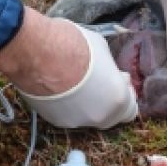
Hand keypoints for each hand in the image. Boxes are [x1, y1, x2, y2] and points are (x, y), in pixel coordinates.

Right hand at [14, 20, 137, 128]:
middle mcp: (99, 117)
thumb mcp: (102, 49)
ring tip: (74, 82)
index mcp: (117, 100)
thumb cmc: (73, 44)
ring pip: (86, 116)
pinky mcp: (53, 120)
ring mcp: (75, 122)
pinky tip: (59, 86)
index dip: (124, 92)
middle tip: (97, 81)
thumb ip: (109, 69)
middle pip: (110, 116)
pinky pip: (67, 114)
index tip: (116, 79)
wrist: (36, 52)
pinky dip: (67, 105)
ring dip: (85, 103)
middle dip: (106, 100)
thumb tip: (108, 73)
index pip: (130, 109)